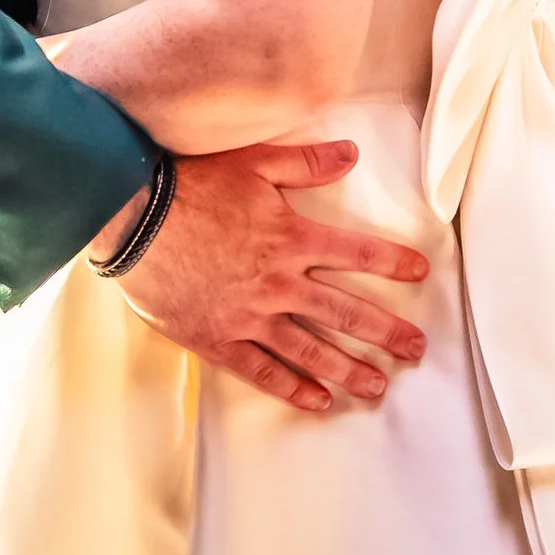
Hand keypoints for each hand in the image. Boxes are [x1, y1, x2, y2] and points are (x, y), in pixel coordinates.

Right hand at [100, 140, 427, 412]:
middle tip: (416, 351)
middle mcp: (279, 282)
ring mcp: (250, 315)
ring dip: (348, 369)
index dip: (394, 264)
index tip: (421, 273)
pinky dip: (291, 387)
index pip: (358, 254)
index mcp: (293, 238)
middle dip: (386, 333)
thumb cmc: (190, 184)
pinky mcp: (218, 337)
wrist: (133, 218)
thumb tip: (351, 154)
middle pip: (345, 312)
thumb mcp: (253, 162)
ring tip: (377, 386)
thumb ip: (305, 162)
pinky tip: (317, 400)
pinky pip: (261, 369)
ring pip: (311, 349)